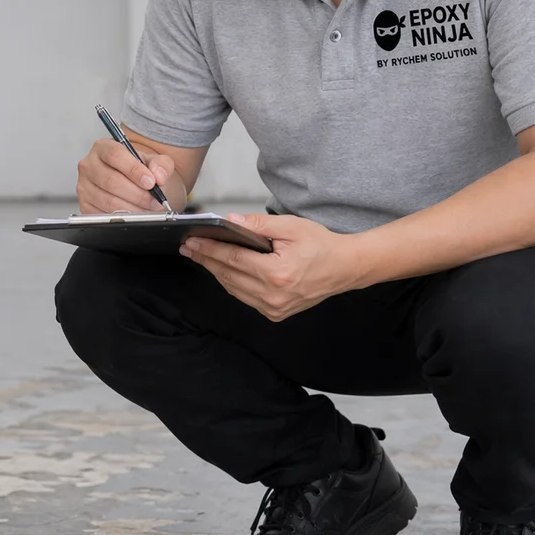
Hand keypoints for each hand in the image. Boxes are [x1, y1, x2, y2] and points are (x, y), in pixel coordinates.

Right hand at [77, 139, 185, 214]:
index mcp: (103, 148)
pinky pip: (104, 215)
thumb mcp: (154, 161)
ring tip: (147, 207)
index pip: (115, 155)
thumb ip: (161, 164)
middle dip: (138, 194)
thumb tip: (158, 176)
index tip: (150, 182)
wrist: (131, 183)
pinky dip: (123, 217)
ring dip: (133, 208)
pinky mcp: (84, 205)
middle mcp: (89, 165)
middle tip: (154, 199)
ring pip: (109, 201)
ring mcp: (84, 186)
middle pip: (112, 181)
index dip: (134, 170)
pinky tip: (134, 212)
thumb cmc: (138, 170)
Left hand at [180, 213, 363, 321]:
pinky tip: (224, 270)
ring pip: (233, 289)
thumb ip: (258, 225)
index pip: (232, 259)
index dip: (209, 250)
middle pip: (228, 275)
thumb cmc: (321, 244)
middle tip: (189, 248)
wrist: (345, 268)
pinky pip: (245, 297)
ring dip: (217, 272)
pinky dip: (232, 283)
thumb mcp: (291, 227)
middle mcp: (273, 295)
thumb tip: (230, 221)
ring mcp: (274, 308)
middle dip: (206, 260)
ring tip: (202, 257)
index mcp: (276, 273)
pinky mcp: (276, 313)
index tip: (191, 242)